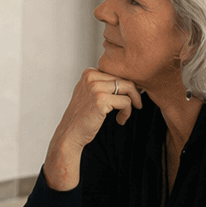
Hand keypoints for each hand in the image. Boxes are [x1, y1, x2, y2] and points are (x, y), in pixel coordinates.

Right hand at [41, 67, 144, 190]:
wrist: (70, 134)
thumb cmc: (81, 118)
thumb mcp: (90, 94)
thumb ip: (104, 85)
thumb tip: (129, 82)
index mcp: (89, 73)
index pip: (117, 72)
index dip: (127, 85)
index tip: (130, 96)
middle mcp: (91, 77)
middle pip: (124, 79)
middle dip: (134, 93)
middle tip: (135, 105)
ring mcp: (96, 88)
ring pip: (128, 88)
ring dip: (133, 102)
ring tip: (126, 114)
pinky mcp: (101, 100)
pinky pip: (126, 102)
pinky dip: (127, 113)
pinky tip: (120, 120)